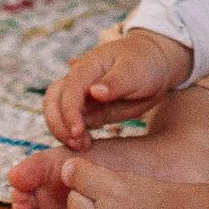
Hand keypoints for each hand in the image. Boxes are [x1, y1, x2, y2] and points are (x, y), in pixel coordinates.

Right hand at [39, 26, 192, 146]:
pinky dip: (72, 135)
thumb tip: (94, 92)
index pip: (70, 88)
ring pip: (56, 112)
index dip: (69, 111)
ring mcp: (81, 95)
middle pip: (53, 100)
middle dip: (59, 124)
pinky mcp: (88, 110)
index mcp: (89, 65)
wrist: (155, 64)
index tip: (78, 131)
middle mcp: (79, 79)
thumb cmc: (145, 62)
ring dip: (62, 131)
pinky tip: (86, 145)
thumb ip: (115, 82)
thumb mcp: (135, 71)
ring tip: (82, 146)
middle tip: (77, 143)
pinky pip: (71, 123)